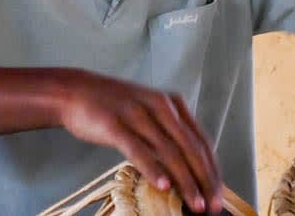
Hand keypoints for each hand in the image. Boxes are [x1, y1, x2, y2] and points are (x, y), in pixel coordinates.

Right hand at [58, 71, 223, 213]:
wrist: (75, 91)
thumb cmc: (114, 108)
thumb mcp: (149, 114)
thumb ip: (168, 135)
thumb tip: (189, 171)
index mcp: (173, 104)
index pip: (201, 141)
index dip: (213, 170)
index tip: (219, 195)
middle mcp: (161, 106)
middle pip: (190, 148)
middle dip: (205, 180)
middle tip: (212, 206)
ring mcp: (138, 114)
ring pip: (169, 151)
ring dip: (185, 181)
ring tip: (194, 204)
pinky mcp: (115, 124)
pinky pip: (138, 150)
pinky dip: (153, 169)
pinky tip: (163, 186)